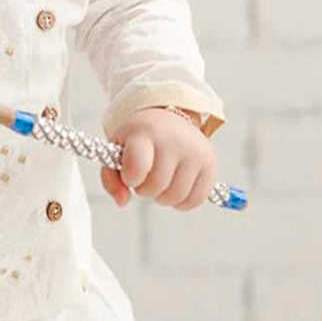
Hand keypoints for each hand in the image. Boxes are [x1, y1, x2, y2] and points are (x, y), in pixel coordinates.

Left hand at [100, 108, 216, 210]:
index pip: (137, 167)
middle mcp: (174, 140)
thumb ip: (111, 179)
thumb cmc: (138, 140)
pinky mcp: (210, 163)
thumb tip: (123, 202)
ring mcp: (195, 151)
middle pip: (155, 187)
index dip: (130, 178)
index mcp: (145, 133)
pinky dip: (182, 202)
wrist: (168, 118)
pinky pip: (195, 200)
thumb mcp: (116, 152)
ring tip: (160, 181)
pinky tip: (174, 187)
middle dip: (144, 189)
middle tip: (145, 177)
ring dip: (162, 197)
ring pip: (175, 197)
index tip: (130, 174)